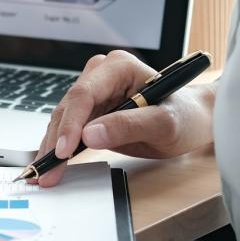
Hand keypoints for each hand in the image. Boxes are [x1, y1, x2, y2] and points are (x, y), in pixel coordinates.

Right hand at [36, 50, 214, 186]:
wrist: (192, 122)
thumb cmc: (185, 117)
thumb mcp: (165, 124)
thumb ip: (129, 126)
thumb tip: (90, 135)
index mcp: (119, 67)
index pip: (84, 94)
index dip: (70, 124)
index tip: (64, 151)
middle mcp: (101, 75)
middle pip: (68, 108)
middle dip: (57, 140)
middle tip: (48, 169)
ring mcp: (94, 92)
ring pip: (63, 119)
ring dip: (54, 146)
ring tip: (47, 172)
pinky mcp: (90, 111)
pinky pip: (68, 128)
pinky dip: (61, 147)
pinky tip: (53, 165)